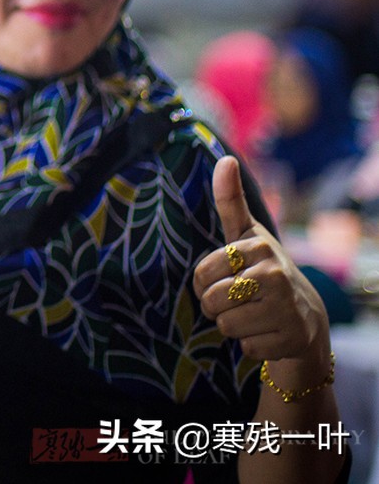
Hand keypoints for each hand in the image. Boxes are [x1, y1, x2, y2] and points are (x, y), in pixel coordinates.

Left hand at [193, 156, 329, 362]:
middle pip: (211, 301)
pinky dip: (250, 345)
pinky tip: (268, 332)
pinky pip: (245, 348)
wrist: (305, 316)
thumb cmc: (264, 269)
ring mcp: (286, 309)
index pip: (202, 273)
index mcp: (259, 248)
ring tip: (253, 314)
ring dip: (232, 325)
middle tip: (238, 300)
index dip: (205, 282)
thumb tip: (224, 159)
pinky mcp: (291, 339)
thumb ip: (231, 201)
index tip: (225, 278)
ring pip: (225, 326)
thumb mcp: (246, 235)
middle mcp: (275, 276)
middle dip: (216, 305)